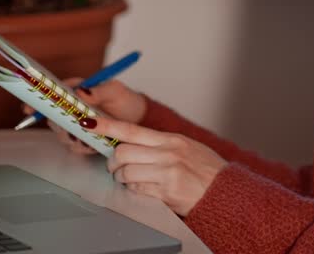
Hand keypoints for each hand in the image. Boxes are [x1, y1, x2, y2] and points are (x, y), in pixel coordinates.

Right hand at [23, 77, 148, 156]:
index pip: (53, 93)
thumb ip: (97, 91)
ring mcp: (78, 124)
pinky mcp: (84, 139)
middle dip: (57, 123)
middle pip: (52, 116)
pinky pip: (74, 146)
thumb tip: (80, 92)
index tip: (29, 108)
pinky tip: (90, 144)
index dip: (39, 99)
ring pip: (61, 133)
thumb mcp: (114, 90)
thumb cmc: (126, 100)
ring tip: (82, 137)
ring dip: (68, 136)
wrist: (140, 120)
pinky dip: (80, 146)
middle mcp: (74, 108)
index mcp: (77, 91)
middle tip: (69, 126)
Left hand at [80, 116, 225, 216]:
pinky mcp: (166, 191)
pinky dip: (135, 190)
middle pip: (122, 152)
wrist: (224, 192)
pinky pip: (137, 189)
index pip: (131, 129)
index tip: (88, 123)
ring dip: (123, 178)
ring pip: (126, 172)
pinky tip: (145, 188)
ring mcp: (166, 172)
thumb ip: (159, 144)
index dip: (106, 126)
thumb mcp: (185, 147)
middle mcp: (167, 153)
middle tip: (116, 167)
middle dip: (113, 162)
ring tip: (132, 180)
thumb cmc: (206, 170)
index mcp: (170, 139)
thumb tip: (130, 142)